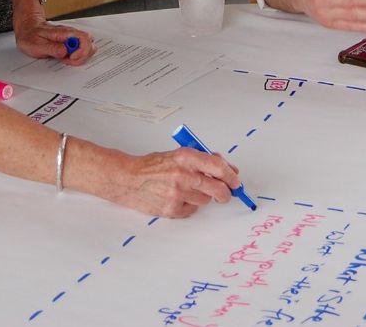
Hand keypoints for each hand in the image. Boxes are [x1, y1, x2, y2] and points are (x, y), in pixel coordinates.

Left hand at [13, 15, 94, 64]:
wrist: (28, 28)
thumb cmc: (31, 36)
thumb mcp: (37, 44)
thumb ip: (52, 48)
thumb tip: (65, 51)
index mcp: (64, 33)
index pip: (84, 38)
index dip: (81, 50)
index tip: (71, 57)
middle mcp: (71, 34)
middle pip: (90, 43)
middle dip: (82, 56)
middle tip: (68, 60)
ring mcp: (72, 38)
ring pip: (88, 47)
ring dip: (81, 56)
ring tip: (67, 59)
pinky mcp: (71, 42)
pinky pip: (82, 49)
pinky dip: (77, 56)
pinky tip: (67, 57)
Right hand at [108, 148, 241, 217]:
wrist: (128, 179)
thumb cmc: (153, 166)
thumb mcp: (178, 155)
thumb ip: (202, 160)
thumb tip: (227, 169)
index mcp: (186, 157)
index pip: (218, 167)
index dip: (231, 175)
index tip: (236, 180)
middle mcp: (183, 175)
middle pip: (218, 189)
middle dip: (226, 193)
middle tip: (226, 193)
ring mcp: (178, 194)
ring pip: (205, 200)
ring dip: (202, 197)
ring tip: (188, 189)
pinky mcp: (172, 209)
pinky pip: (191, 210)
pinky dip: (189, 205)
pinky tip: (177, 197)